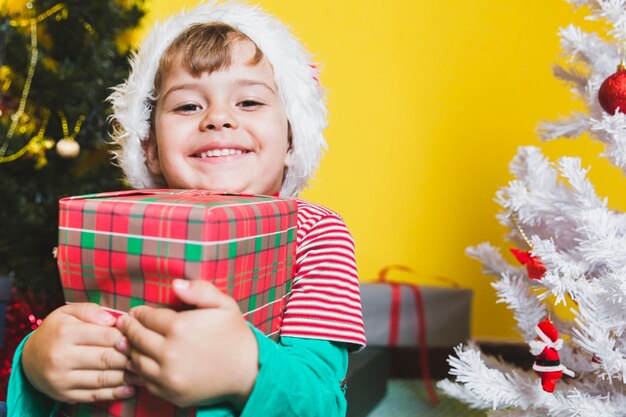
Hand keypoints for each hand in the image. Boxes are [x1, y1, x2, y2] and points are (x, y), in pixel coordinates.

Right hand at [22, 303, 135, 402]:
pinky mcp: (65, 395)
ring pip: (103, 379)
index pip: (106, 336)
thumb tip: (113, 320)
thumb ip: (91, 311)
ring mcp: (62, 379)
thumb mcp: (67, 312)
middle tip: (147, 356)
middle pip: (107, 358)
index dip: (128, 337)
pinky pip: (95, 395)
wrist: (29, 358)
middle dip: (130, 358)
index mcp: (65, 332)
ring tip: (144, 372)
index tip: (141, 338)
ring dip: (128, 377)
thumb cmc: (56, 331)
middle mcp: (61, 357)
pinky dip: (115, 393)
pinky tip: (131, 388)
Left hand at [116, 279, 258, 407]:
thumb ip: (200, 290)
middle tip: (125, 323)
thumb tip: (175, 285)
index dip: (139, 312)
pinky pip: (144, 379)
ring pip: (136, 359)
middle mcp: (170, 352)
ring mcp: (168, 375)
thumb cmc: (235, 335)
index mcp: (181, 327)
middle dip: (130, 328)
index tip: (136, 311)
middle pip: (137, 337)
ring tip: (128, 341)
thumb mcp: (224, 305)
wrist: (249, 372)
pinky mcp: (169, 392)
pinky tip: (138, 361)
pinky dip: (138, 369)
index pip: (147, 317)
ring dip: (131, 348)